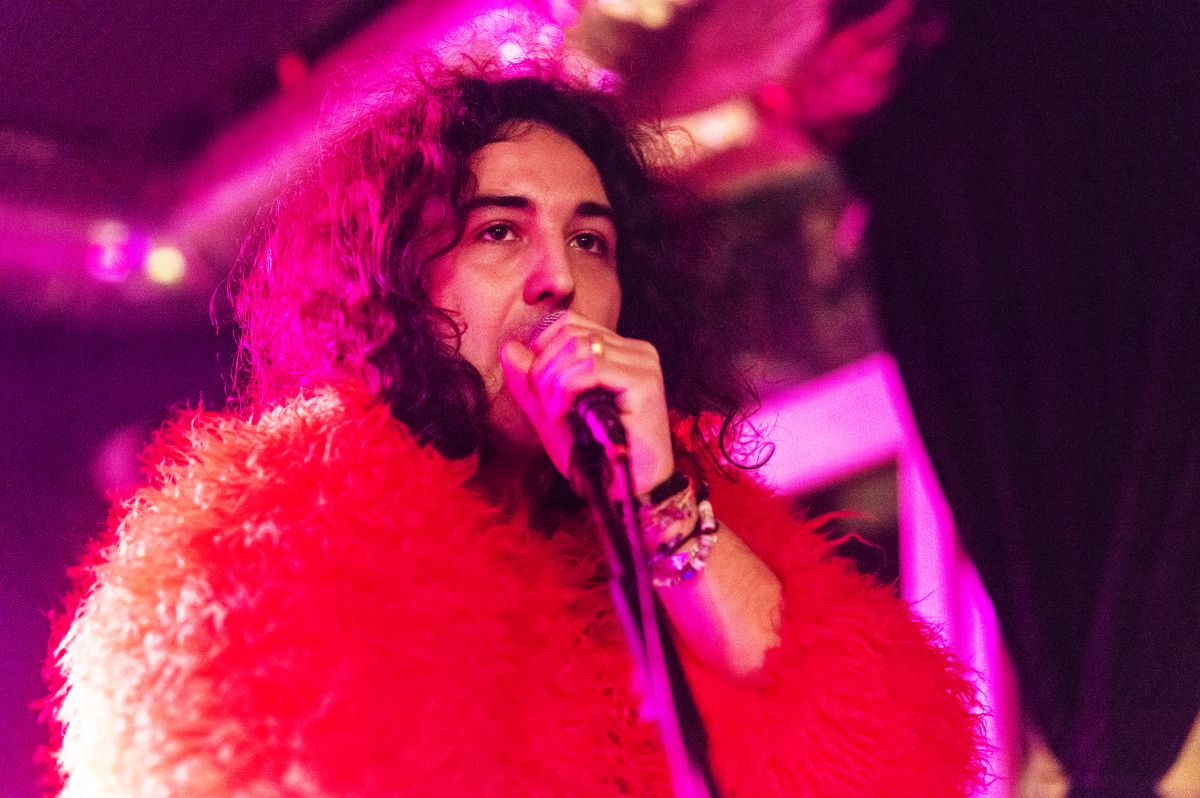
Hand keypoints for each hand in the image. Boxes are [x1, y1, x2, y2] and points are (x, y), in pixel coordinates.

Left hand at [498, 312, 674, 497]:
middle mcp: (635, 349)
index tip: (541, 389)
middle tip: (547, 407)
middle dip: (544, 369)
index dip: (542, 349)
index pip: (569, 323)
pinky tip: (566, 413)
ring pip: (578, 347)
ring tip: (557, 413)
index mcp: (618, 350)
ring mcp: (643, 363)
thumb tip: (508, 347)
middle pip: (570, 333)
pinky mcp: (644, 381)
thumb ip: (528, 382)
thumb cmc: (594, 455)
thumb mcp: (549, 414)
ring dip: (554, 381)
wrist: (625, 491)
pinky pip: (591, 367)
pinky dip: (567, 389)